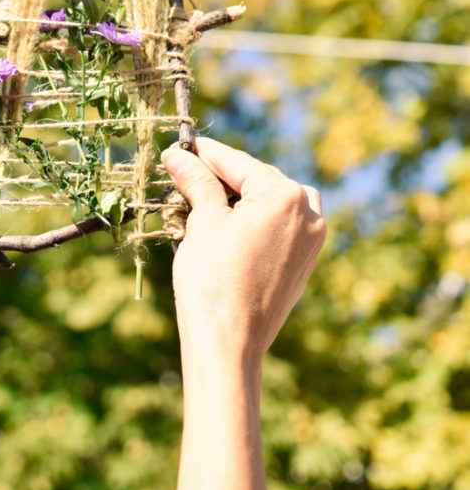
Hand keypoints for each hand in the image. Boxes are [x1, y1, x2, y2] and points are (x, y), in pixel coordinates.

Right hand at [162, 136, 325, 364]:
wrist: (229, 343)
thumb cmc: (212, 280)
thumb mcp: (202, 221)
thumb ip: (196, 181)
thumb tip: (179, 155)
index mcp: (285, 195)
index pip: (237, 162)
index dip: (203, 153)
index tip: (180, 146)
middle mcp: (308, 213)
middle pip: (257, 179)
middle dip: (221, 176)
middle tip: (184, 173)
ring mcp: (311, 240)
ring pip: (271, 201)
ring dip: (241, 197)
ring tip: (204, 201)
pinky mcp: (304, 263)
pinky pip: (280, 226)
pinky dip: (255, 219)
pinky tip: (226, 226)